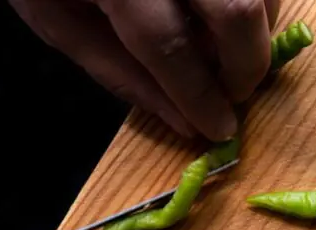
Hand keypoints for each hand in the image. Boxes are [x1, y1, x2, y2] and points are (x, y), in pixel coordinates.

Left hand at [10, 0, 280, 140]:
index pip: (172, 45)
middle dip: (247, 66)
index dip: (201, 97)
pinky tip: (220, 16)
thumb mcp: (60, 22)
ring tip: (224, 49)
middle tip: (233, 93)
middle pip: (237, 10)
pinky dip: (253, 3)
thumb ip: (121, 74)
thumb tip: (185, 121)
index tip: (219, 129)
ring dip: (255, 30)